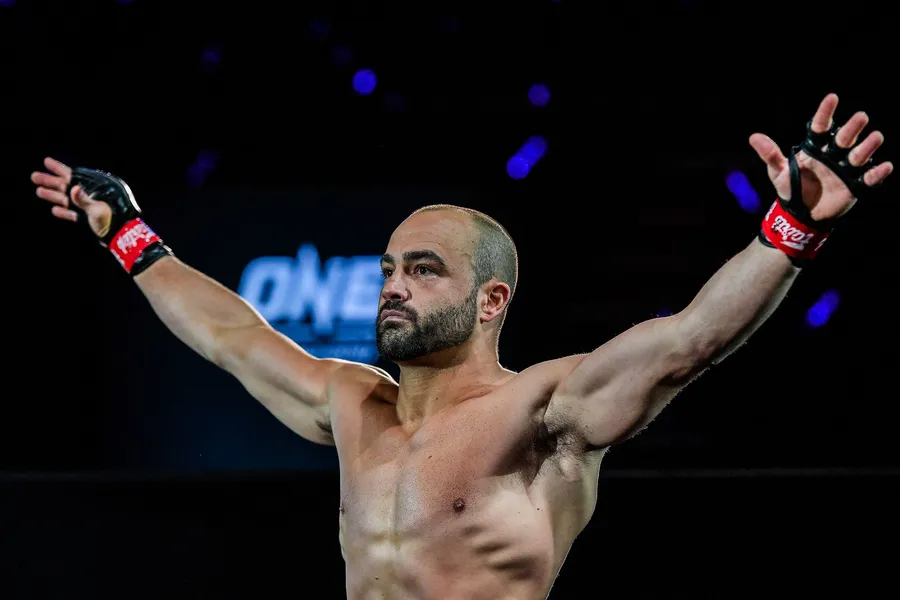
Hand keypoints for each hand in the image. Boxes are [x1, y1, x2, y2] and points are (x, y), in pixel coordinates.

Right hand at [31, 157, 112, 237]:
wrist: (122, 237)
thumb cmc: (114, 219)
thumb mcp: (98, 209)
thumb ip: (84, 199)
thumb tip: (72, 188)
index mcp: (97, 187)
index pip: (74, 175)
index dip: (59, 169)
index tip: (46, 161)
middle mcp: (92, 195)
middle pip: (67, 185)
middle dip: (50, 181)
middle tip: (34, 176)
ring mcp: (89, 207)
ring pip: (68, 199)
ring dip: (53, 195)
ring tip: (38, 191)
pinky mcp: (89, 220)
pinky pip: (73, 214)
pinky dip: (64, 212)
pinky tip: (54, 209)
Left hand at [748, 93, 892, 220]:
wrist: (801, 213)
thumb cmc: (790, 188)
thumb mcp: (777, 171)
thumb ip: (770, 154)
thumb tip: (754, 137)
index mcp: (815, 147)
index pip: (821, 126)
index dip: (826, 112)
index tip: (832, 97)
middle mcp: (834, 154)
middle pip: (845, 137)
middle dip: (853, 127)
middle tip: (860, 117)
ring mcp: (846, 168)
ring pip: (860, 154)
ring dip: (868, 146)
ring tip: (876, 137)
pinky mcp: (856, 185)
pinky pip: (869, 178)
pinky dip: (878, 173)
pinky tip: (885, 166)